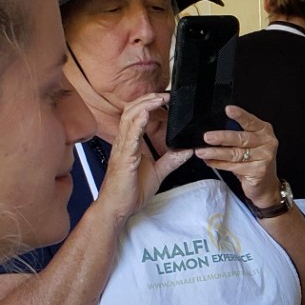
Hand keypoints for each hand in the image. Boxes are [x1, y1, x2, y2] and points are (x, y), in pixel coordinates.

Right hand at [99, 93, 191, 223]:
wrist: (117, 209)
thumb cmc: (130, 192)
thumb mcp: (157, 173)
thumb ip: (171, 160)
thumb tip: (186, 150)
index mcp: (131, 145)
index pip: (137, 117)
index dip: (149, 105)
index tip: (165, 99)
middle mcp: (124, 143)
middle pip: (131, 112)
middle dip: (147, 100)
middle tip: (164, 94)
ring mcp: (122, 149)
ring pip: (129, 119)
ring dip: (144, 106)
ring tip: (158, 98)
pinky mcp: (124, 158)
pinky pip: (130, 137)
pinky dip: (138, 123)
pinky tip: (145, 114)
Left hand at [195, 106, 282, 208]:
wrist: (266, 184)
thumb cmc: (255, 160)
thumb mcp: (250, 144)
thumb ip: (237, 135)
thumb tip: (213, 130)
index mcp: (264, 131)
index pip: (250, 121)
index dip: (240, 115)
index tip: (228, 109)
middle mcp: (267, 142)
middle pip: (241, 138)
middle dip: (222, 137)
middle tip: (207, 137)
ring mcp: (264, 157)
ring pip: (235, 154)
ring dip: (215, 153)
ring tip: (202, 152)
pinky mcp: (258, 171)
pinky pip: (233, 166)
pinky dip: (219, 164)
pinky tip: (209, 161)